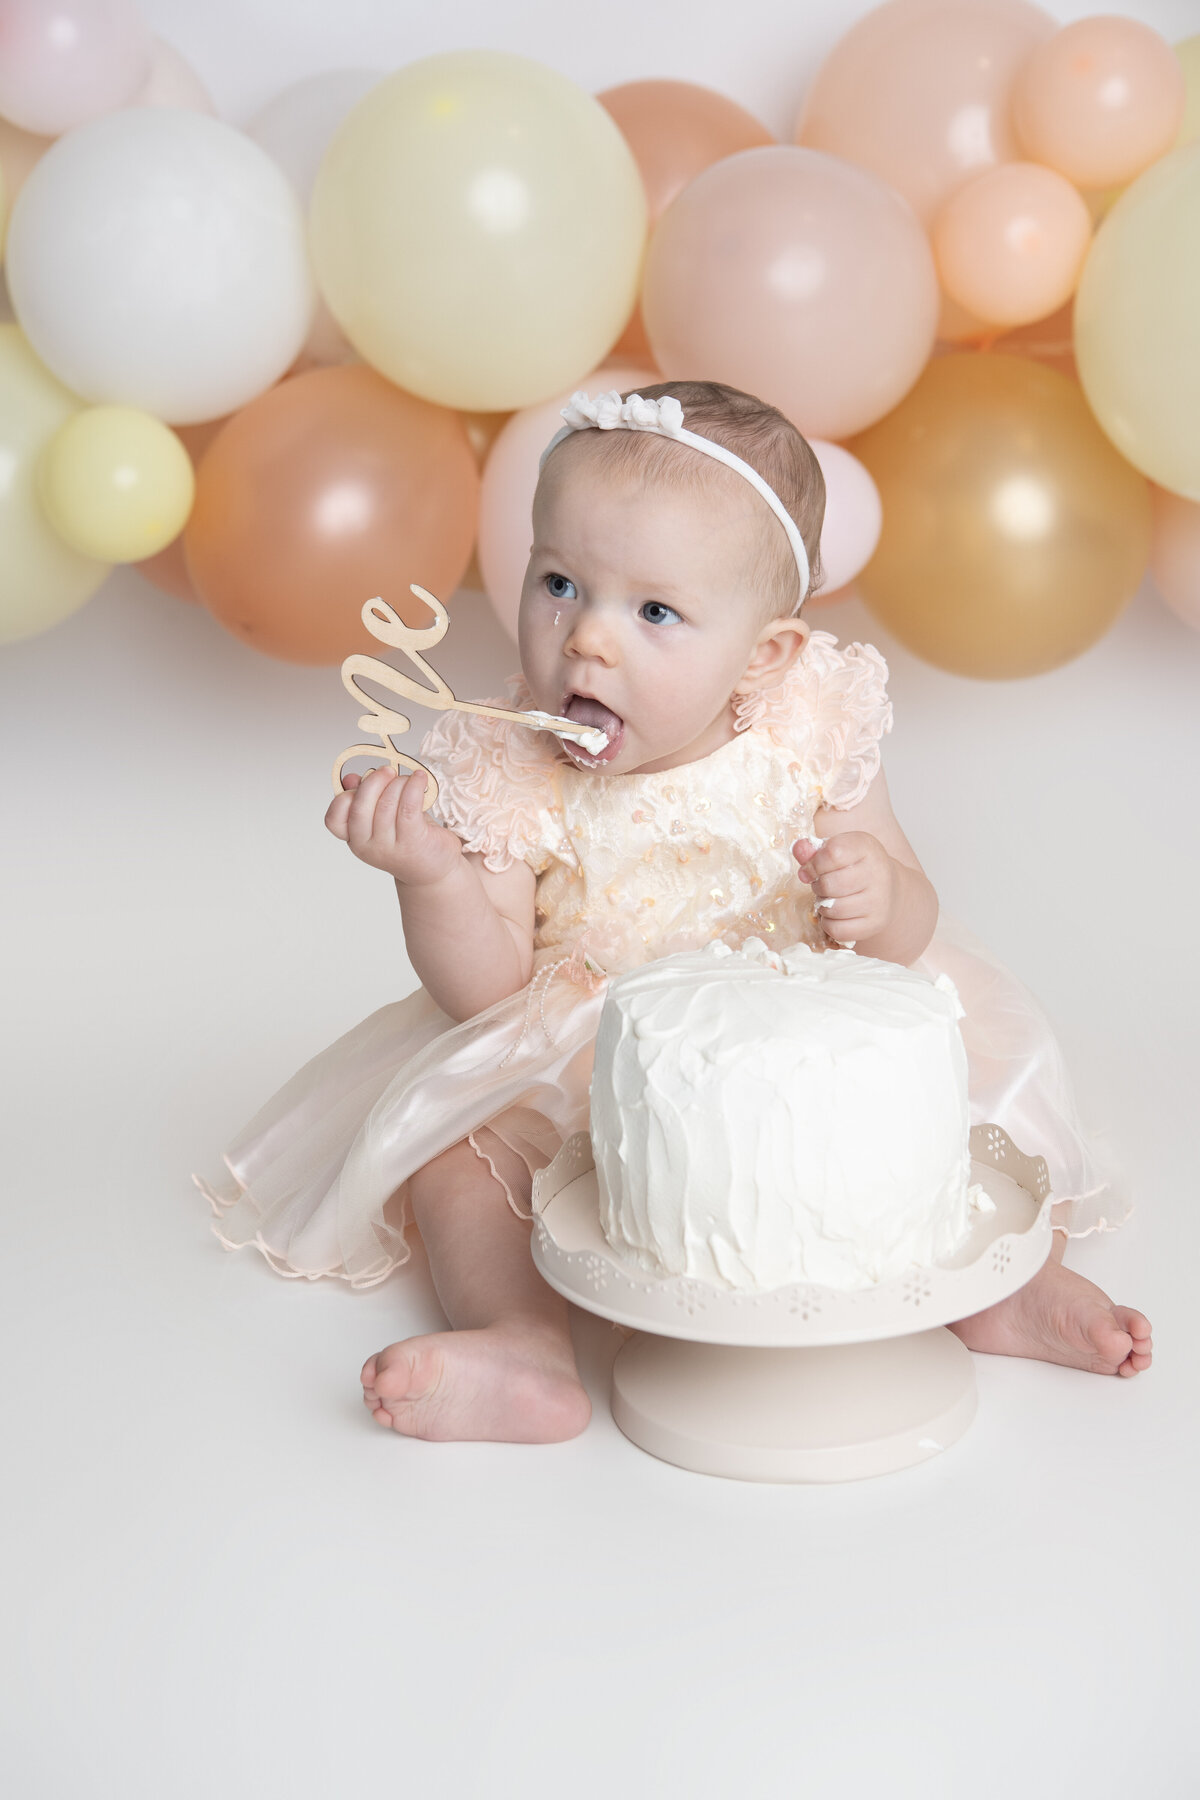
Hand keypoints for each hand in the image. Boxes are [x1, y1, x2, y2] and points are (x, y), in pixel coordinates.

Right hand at [325, 767, 461, 887]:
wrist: (433, 868)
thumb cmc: (407, 839)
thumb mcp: (382, 819)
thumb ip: (364, 799)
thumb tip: (349, 779)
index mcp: (355, 839)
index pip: (334, 820)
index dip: (344, 797)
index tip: (360, 784)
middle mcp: (367, 846)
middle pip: (359, 808)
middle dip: (373, 782)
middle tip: (388, 770)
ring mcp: (389, 847)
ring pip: (386, 804)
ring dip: (398, 783)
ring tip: (409, 779)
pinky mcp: (412, 841)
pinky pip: (408, 807)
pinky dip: (413, 786)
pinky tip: (419, 778)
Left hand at [792, 831, 898, 945]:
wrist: (889, 889)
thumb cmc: (856, 867)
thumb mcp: (839, 850)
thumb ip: (815, 850)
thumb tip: (799, 849)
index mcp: (866, 848)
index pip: (832, 854)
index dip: (813, 864)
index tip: (809, 870)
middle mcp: (877, 873)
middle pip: (830, 884)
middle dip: (818, 886)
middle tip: (822, 885)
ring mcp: (879, 900)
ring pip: (833, 909)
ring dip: (823, 906)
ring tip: (829, 899)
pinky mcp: (875, 923)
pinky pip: (838, 930)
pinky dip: (829, 924)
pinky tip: (835, 915)